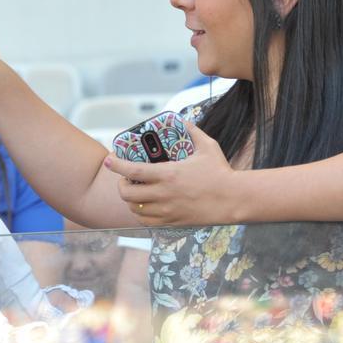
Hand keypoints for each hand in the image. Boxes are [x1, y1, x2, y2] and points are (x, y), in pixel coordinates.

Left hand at [104, 122, 243, 225]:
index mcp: (168, 174)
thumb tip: (182, 119)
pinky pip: (146, 222)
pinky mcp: (172, 222)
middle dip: (121, 184)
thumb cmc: (221, 172)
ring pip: (134, 209)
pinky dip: (140, 214)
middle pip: (127, 193)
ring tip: (135, 192)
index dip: (116, 164)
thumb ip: (192, 131)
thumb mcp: (207, 146)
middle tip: (126, 179)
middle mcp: (164, 194)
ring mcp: (167, 210)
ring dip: (130, 200)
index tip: (109, 160)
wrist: (234, 200)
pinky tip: (144, 207)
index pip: (133, 170)